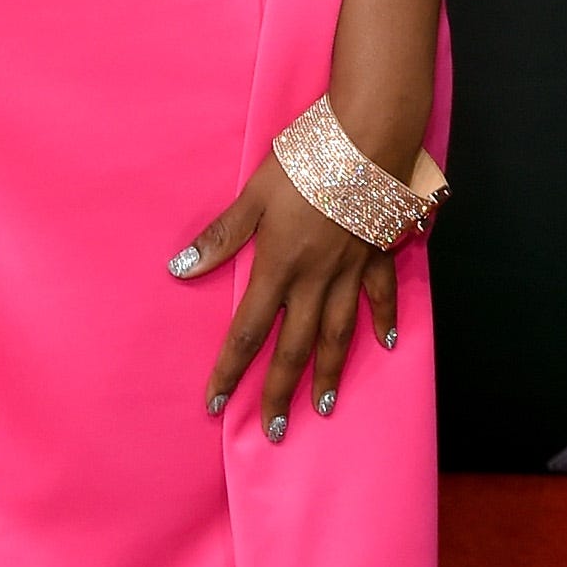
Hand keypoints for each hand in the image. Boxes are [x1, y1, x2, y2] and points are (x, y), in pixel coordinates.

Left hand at [167, 152, 399, 439]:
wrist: (370, 136)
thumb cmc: (306, 158)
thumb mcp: (255, 195)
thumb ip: (222, 236)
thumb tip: (180, 269)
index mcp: (279, 266)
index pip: (248, 332)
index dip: (230, 371)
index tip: (215, 404)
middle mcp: (316, 279)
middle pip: (294, 347)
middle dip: (280, 391)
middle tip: (275, 431)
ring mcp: (352, 269)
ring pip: (339, 333)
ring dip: (330, 372)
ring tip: (324, 407)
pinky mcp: (379, 251)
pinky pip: (381, 294)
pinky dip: (383, 319)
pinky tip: (385, 343)